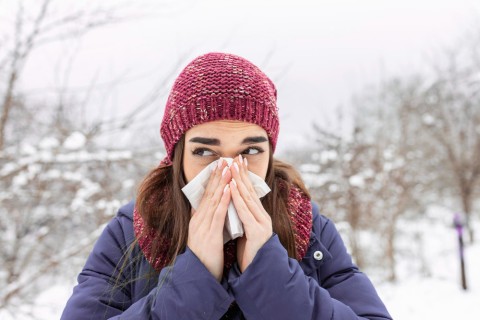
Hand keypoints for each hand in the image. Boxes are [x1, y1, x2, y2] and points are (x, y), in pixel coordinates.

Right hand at [187, 159, 230, 280]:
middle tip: (225, 160)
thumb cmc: (204, 257)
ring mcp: (202, 226)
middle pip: (209, 194)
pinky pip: (218, 214)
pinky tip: (229, 189)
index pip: (205, 195)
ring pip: (213, 200)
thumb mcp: (203, 236)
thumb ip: (205, 222)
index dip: (213, 180)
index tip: (219, 165)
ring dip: (221, 183)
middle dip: (217, 176)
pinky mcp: (209, 235)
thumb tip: (208, 209)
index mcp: (197, 220)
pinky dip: (224, 200)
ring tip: (228, 168)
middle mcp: (198, 220)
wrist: (198, 277)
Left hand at [229, 155, 272, 272]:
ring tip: (232, 166)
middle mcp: (262, 217)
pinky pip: (245, 211)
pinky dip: (237, 198)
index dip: (243, 177)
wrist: (259, 274)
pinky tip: (231, 187)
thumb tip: (234, 206)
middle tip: (236, 157)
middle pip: (250, 191)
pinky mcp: (256, 231)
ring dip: (239, 180)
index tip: (237, 163)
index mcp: (258, 217)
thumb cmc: (250, 254)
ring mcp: (261, 223)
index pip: (250, 193)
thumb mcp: (245, 232)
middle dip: (242, 173)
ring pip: (248, 198)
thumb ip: (242, 219)